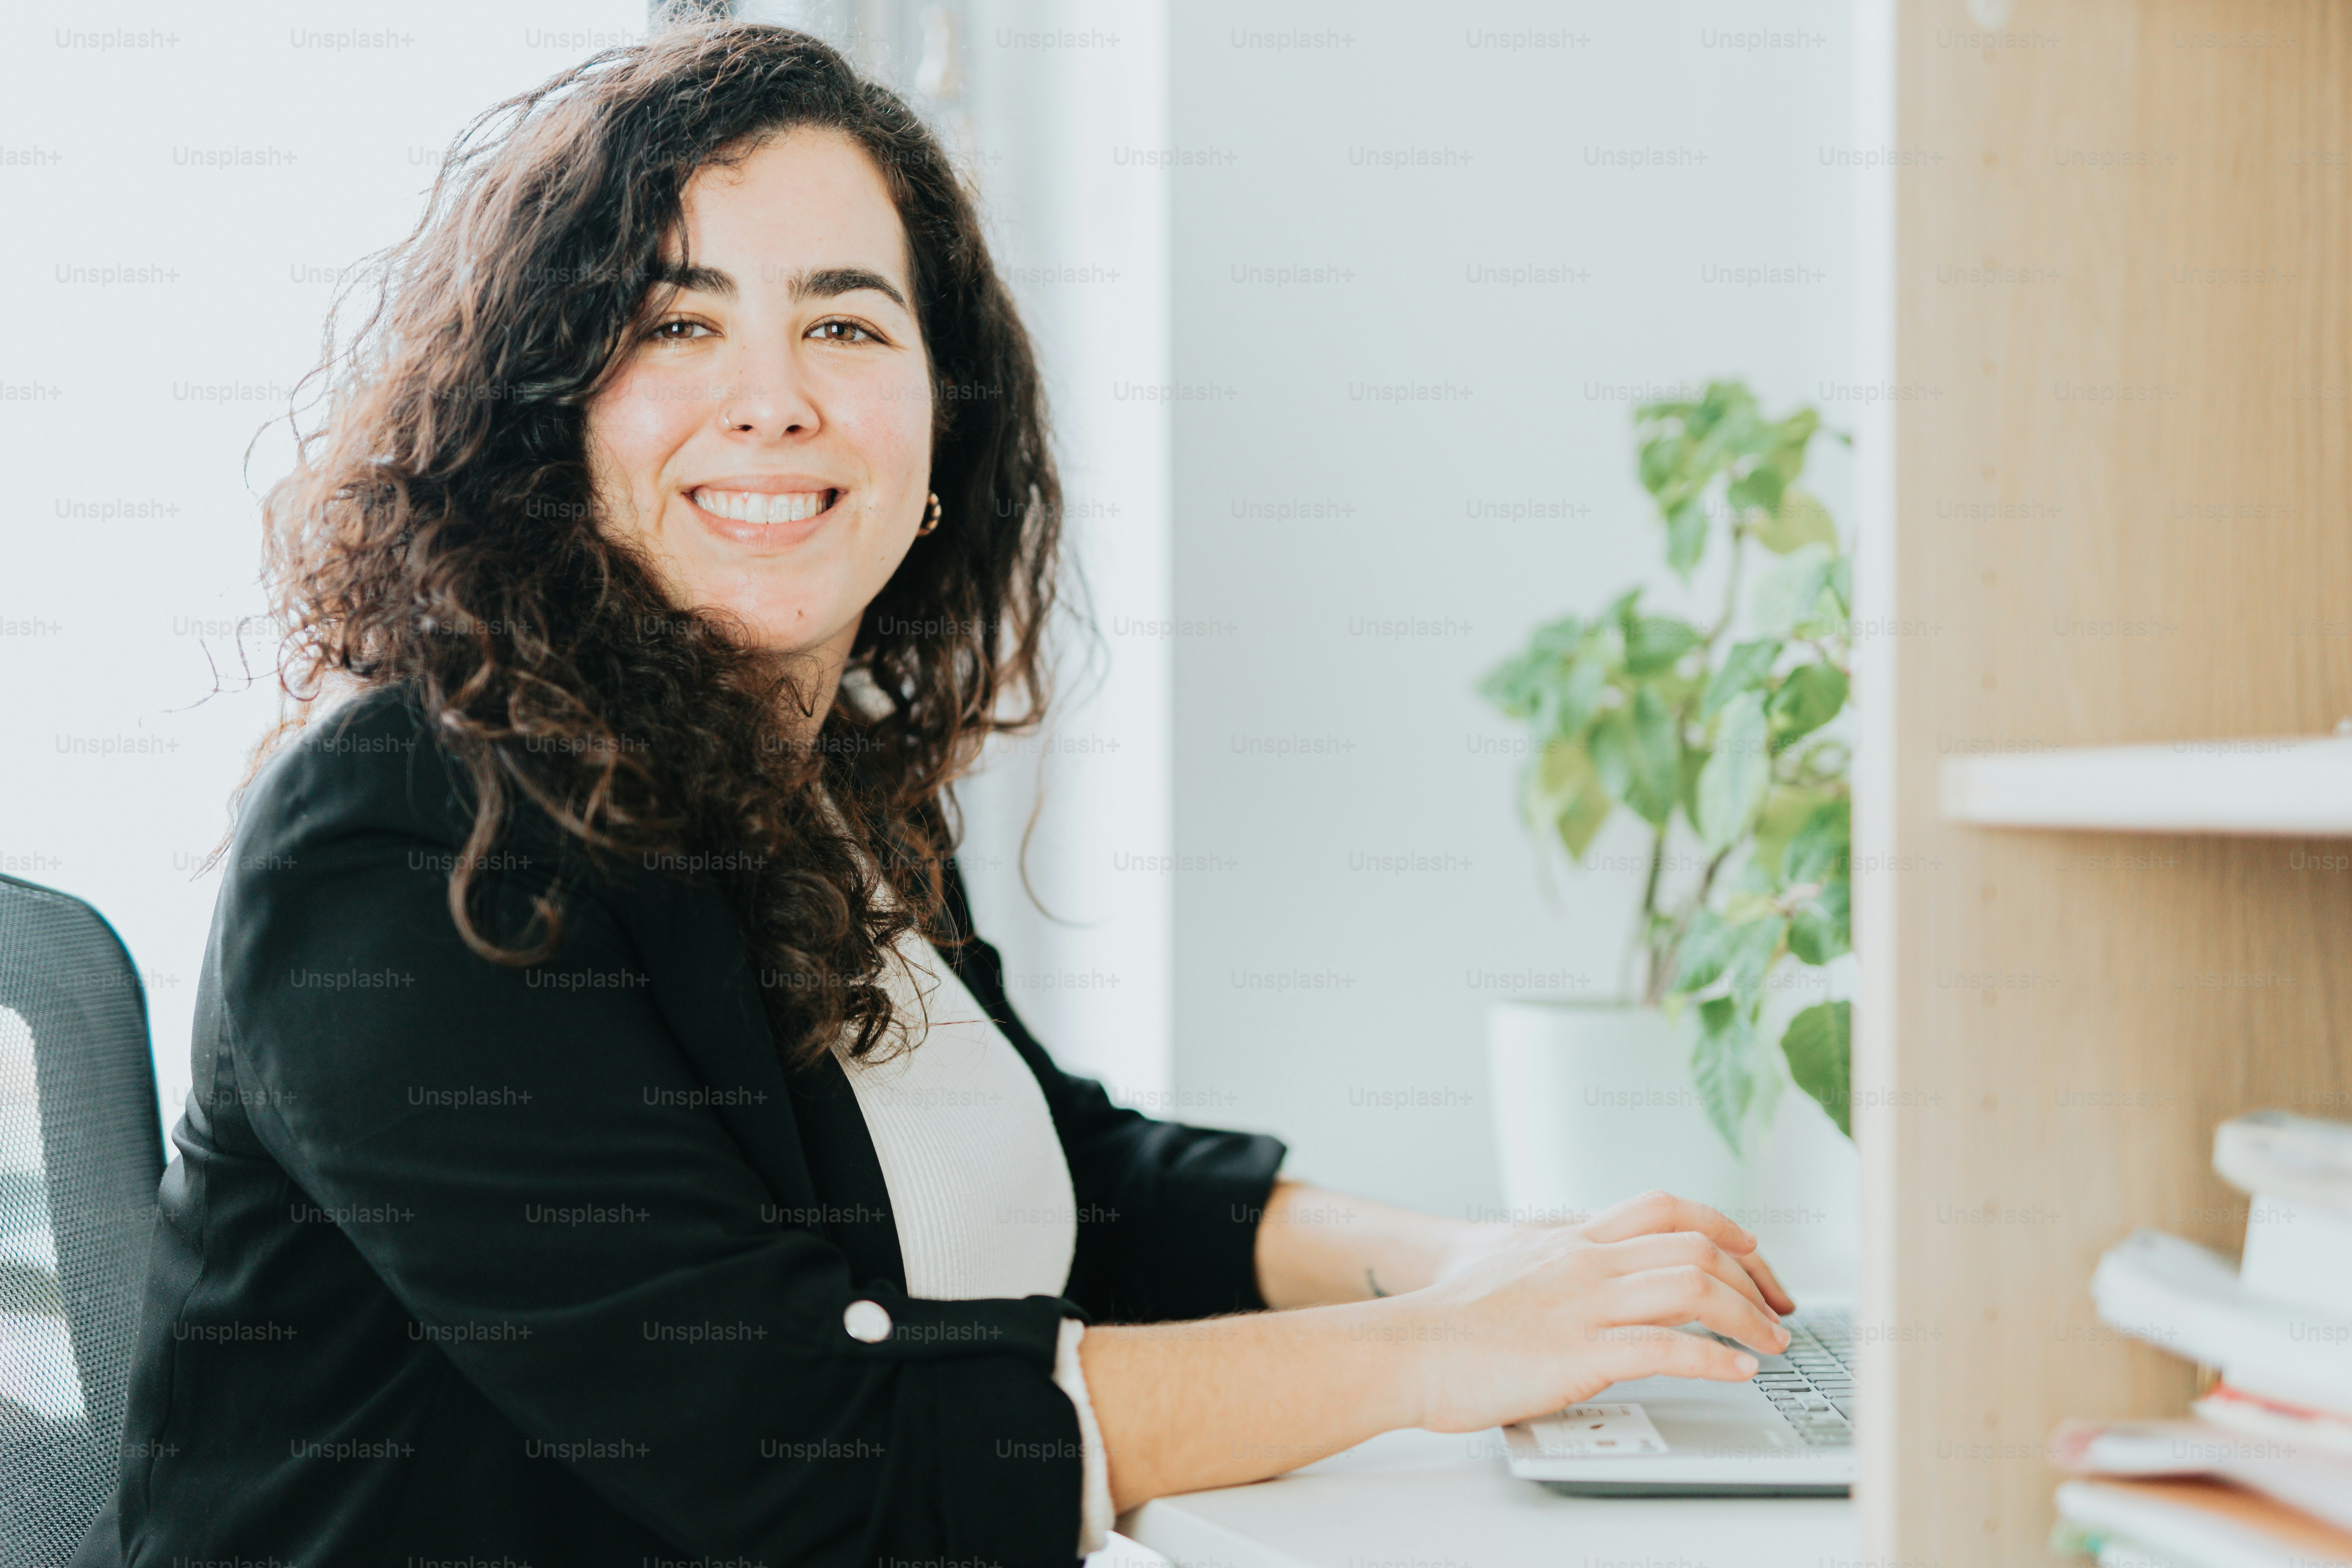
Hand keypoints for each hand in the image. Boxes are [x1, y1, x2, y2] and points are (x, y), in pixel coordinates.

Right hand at [1396, 1189, 1795, 1433]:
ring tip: (1772, 1343)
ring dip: (1747, 1315)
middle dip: (1753, 1276)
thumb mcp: (1511, 1268)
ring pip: (1691, 1286)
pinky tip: (1738, 1372)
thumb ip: (1557, 1264)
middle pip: (1693, 1244)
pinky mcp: (1579, 1354)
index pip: (1664, 1208)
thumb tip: (1589, 1270)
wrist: (1407, 1347)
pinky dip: (1715, 1359)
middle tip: (1779, 1310)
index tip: (1752, 1255)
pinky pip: (1666, 1348)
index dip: (1721, 1225)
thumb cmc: (1451, 1319)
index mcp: (1571, 1241)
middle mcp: (1585, 1262)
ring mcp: (1584, 1305)